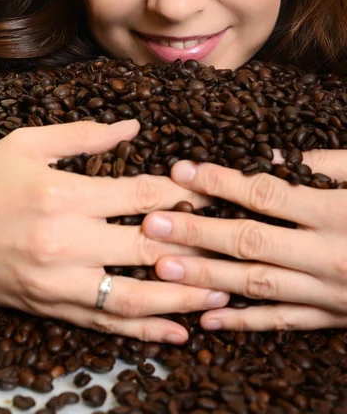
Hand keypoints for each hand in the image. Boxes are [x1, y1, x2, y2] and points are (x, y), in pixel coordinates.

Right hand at [0, 119, 227, 343]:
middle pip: (148, 246)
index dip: (184, 192)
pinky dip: (145, 331)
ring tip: (222, 292)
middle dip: (197, 243)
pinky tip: (177, 332)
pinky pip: (107, 324)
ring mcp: (61, 283)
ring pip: (135, 296)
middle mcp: (67, 243)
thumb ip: (83, 135)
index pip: (142, 193)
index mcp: (64, 195)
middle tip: (234, 242)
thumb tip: (133, 126)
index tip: (213, 190)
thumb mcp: (26, 144)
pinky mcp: (53, 308)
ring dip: (183, 296)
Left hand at [142, 150, 346, 331]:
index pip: (266, 195)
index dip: (221, 182)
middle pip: (250, 242)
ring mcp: (329, 291)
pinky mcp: (334, 316)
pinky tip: (209, 322)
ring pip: (258, 286)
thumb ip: (324, 164)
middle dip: (198, 233)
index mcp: (338, 213)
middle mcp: (328, 254)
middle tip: (152, 225)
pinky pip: (284, 323)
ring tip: (164, 268)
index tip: (182, 170)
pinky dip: (245, 324)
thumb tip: (271, 156)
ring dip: (208, 278)